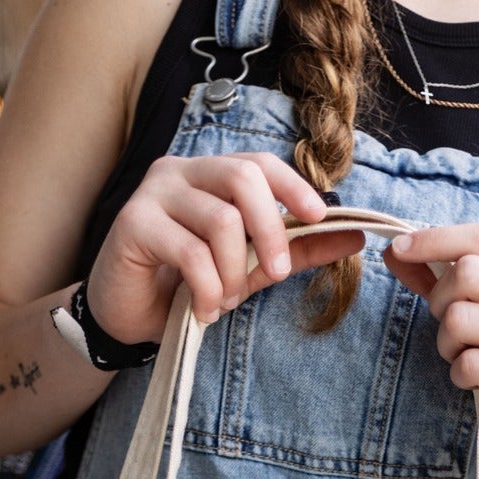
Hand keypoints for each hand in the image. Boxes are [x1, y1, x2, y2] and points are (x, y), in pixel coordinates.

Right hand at [86, 153, 365, 341]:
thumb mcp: (248, 267)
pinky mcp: (133, 223)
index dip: (293, 186)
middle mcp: (180, 172)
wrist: (125, 315)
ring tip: (224, 300)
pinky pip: (190, 253)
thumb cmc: (184, 285)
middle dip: (271, 230)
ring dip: (233, 272)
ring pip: (220, 220)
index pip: (258, 163)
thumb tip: (352, 237)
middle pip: (243, 179)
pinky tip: (202, 309)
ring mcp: (154, 194)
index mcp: (210, 175)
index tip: (320, 216)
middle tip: (277, 273)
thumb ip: (295, 250)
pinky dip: (207, 289)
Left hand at [384, 224, 478, 478]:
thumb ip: (451, 280)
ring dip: (447, 344)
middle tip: (451, 330)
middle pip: (467, 273)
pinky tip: (476, 381)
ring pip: (461, 319)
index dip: (436, 238)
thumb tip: (397, 249)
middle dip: (440, 301)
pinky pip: (471, 363)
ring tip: (466, 357)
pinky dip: (460, 375)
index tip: (399, 247)